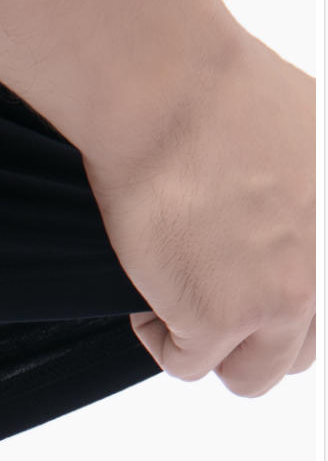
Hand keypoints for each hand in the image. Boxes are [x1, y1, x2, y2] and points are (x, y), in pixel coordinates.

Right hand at [87, 27, 314, 397]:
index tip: (259, 280)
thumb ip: (316, 199)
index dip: (288, 295)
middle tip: (221, 285)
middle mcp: (327, 276)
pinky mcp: (219, 319)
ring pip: (253, 374)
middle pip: (303, 349)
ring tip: (183, 287)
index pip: (325, 306)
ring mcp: (281, 302)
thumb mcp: (313, 137)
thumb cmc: (223, 90)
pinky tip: (150, 278)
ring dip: (215, 344)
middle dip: (259, 329)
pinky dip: (158, 331)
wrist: (169, 86)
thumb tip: (299, 221)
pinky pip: (185, 362)